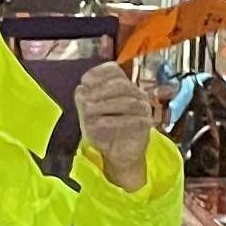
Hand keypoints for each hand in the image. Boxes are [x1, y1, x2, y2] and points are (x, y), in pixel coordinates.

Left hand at [70, 60, 156, 187]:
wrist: (118, 155)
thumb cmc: (105, 131)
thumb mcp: (89, 115)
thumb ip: (84, 101)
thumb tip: (80, 89)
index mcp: (123, 87)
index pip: (115, 71)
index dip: (99, 73)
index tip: (84, 81)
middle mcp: (136, 95)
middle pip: (122, 85)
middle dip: (101, 91)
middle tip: (85, 101)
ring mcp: (143, 109)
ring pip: (129, 102)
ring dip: (106, 105)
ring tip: (88, 111)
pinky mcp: (145, 125)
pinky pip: (133, 120)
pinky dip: (112, 121)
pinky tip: (97, 123)